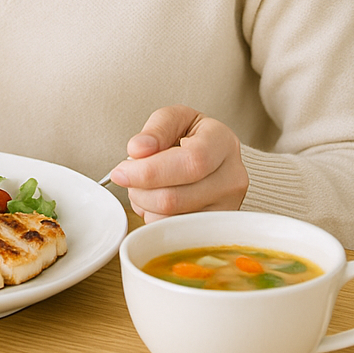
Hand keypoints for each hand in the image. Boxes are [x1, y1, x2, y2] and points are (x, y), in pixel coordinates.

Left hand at [109, 105, 248, 222]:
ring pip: (173, 219)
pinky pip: (176, 234)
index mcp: (223, 142)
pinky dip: (155, 219)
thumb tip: (138, 149)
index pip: (190, 163)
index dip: (150, 171)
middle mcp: (232, 178)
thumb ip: (156, 129)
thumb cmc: (192, 135)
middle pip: (176, 198)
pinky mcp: (216, 229)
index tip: (121, 171)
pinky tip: (155, 201)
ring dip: (145, 206)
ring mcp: (228, 207)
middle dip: (140, 191)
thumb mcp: (175, 118)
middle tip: (125, 177)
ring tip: (143, 186)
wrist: (214, 156)